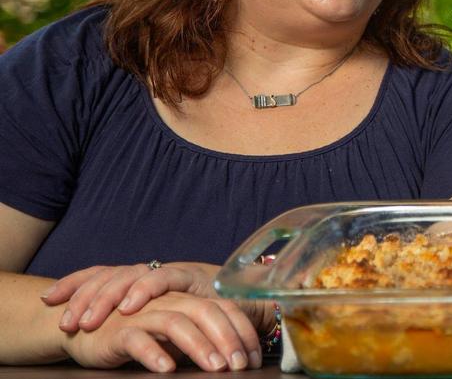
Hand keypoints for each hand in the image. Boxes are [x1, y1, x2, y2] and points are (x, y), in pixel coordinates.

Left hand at [42, 262, 219, 332]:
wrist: (242, 308)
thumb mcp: (155, 327)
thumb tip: (99, 340)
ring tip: (87, 320)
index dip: (73, 283)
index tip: (47, 298)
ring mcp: (169, 271)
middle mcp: (149, 271)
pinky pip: (164, 277)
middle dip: (83, 297)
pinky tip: (129, 307)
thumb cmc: (197, 323)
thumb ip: (133, 328)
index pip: (100, 275)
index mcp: (136, 281)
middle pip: (108, 275)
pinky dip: (144, 291)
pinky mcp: (191, 276)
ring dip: (106, 297)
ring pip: (130, 275)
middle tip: (66, 322)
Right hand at [61, 291, 263, 371]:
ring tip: (215, 367)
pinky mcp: (118, 332)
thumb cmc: (136, 331)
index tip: (256, 359)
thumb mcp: (173, 335)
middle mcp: (169, 303)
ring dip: (199, 345)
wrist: (84, 324)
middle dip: (228, 338)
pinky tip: (167, 369)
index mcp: (187, 301)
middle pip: (205, 312)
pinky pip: (137, 340)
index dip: (242, 332)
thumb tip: (231, 361)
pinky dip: (154, 354)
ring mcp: (144, 315)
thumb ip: (199, 340)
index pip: (224, 309)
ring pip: (176, 323)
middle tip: (242, 365)